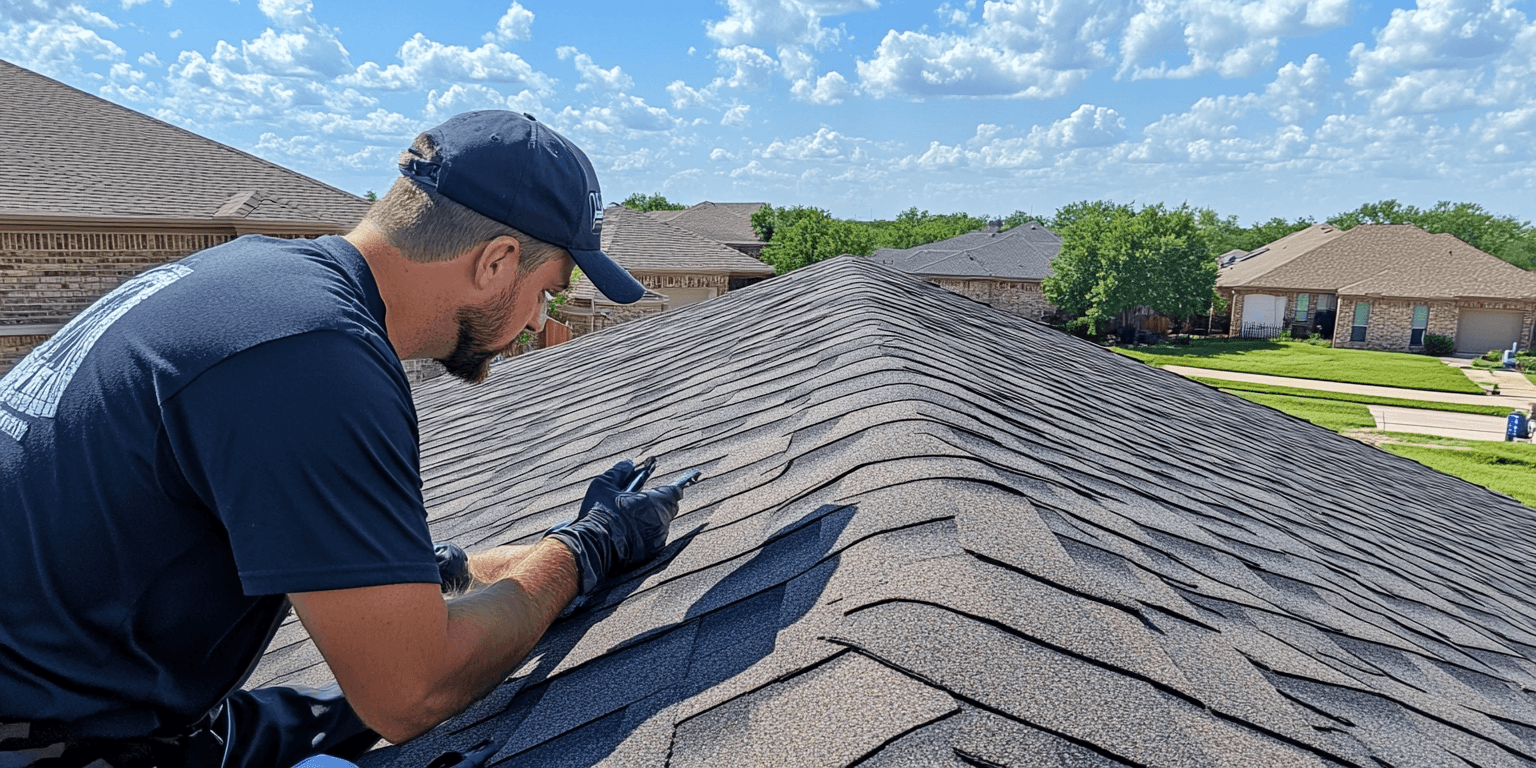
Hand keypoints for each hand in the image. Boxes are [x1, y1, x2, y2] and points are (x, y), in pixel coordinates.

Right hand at [545, 459, 684, 596]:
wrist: (593, 546)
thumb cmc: (600, 514)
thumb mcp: (605, 485)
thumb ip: (619, 472)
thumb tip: (627, 464)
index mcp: (656, 502)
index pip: (675, 491)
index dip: (669, 489)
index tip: (662, 488)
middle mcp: (661, 522)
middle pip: (669, 509)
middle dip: (658, 505)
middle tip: (641, 503)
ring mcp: (657, 540)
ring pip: (660, 526)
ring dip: (650, 521)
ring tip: (631, 519)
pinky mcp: (650, 555)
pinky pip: (652, 542)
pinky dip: (644, 537)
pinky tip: (628, 534)